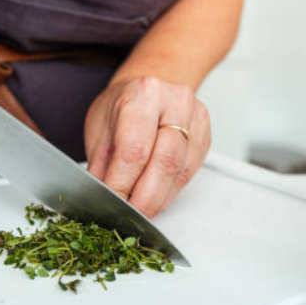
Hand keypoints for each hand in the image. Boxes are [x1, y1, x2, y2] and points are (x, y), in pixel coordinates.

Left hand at [85, 77, 210, 217]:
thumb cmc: (120, 108)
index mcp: (142, 94)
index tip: (112, 201)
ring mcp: (195, 117)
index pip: (134, 149)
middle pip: (164, 163)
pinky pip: (190, 172)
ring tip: (139, 208)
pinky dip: (170, 191)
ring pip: (180, 171)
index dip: (122, 183)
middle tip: (128, 213)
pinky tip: (155, 195)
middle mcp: (174, 101)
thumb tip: (102, 198)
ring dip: (158, 198)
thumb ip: (102, 165)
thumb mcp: (100, 130)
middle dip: (144, 198)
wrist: (144, 91)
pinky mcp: (205, 135)